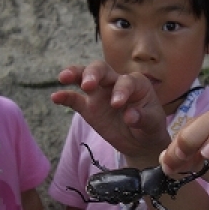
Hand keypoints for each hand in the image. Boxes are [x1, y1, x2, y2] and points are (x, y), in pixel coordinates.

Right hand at [51, 62, 168, 160]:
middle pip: (101, 69)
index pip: (125, 82)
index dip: (120, 91)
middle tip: (87, 85)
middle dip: (93, 74)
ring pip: (85, 76)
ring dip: (75, 75)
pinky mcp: (89, 107)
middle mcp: (116, 82)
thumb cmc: (150, 126)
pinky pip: (75, 99)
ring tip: (63, 78)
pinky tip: (55, 97)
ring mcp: (100, 93)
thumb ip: (143, 118)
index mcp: (135, 83)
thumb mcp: (153, 123)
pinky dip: (65, 96)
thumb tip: (129, 116)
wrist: (141, 140)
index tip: (117, 105)